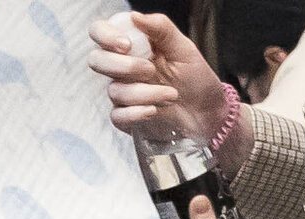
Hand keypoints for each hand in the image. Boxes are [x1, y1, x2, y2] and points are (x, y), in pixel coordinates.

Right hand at [87, 10, 224, 143]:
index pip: (100, 32)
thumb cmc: (196, 78)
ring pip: (114, 91)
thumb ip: (161, 28)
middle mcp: (122, 67)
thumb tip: (134, 16)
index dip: (105, 36)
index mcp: (132, 45)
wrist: (208, 113)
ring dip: (145, 93)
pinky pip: (117, 115)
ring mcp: (123, 92)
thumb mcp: (184, 48)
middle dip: (124, 66)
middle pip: (96, 60)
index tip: (126, 45)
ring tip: (172, 95)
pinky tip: (154, 111)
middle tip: (151, 70)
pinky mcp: (127, 117)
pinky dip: (136, 113)